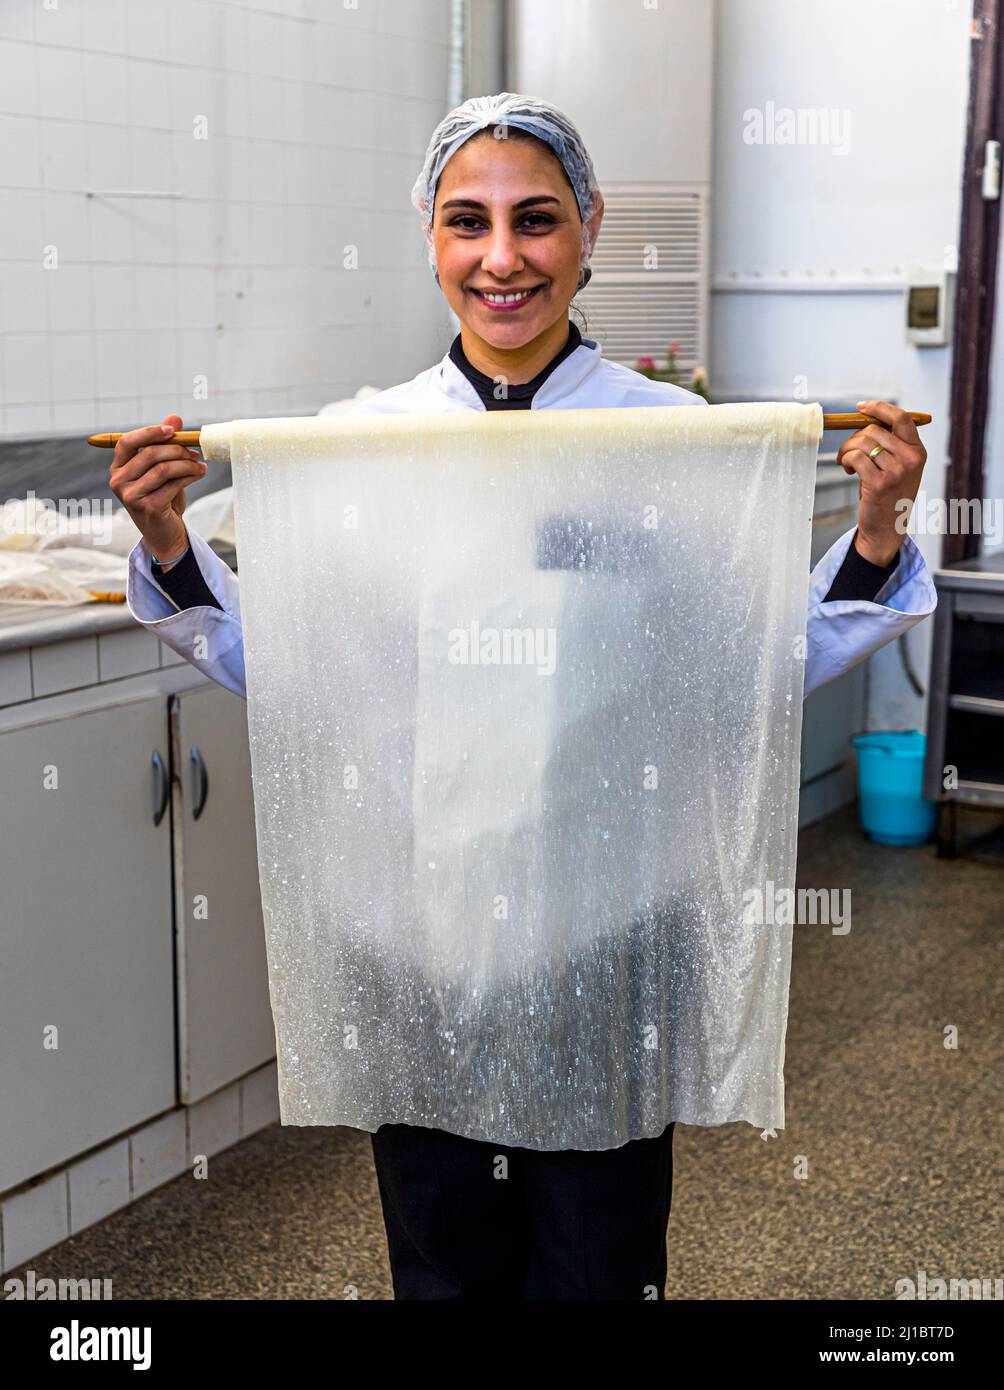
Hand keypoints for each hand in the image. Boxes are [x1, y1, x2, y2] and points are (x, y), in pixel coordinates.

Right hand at [109, 414, 205, 561]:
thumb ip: (165, 444)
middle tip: (195, 452)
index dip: (150, 432)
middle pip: (150, 454)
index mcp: (118, 468)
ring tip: (200, 466)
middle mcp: (119, 481)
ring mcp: (131, 496)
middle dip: (177, 450)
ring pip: (164, 469)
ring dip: (187, 464)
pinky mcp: (148, 508)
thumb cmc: (162, 497)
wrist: (164, 533)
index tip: (172, 430)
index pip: (128, 442)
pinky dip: (190, 477)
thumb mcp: (162, 469)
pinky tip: (199, 475)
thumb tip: (175, 417)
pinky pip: (173, 484)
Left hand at [836, 400, 926, 566]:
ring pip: (862, 442)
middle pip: (874, 430)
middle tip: (847, 452)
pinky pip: (855, 457)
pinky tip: (847, 470)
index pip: (901, 418)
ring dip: (847, 450)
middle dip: (854, 437)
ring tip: (846, 463)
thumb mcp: (898, 468)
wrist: (886, 530)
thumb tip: (864, 417)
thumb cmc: (887, 496)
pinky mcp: (879, 484)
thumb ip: (889, 444)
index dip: (879, 408)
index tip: (861, 407)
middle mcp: (911, 459)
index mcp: (918, 452)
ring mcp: (896, 472)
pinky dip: (846, 460)